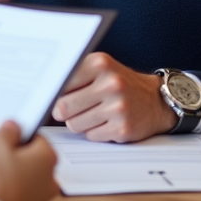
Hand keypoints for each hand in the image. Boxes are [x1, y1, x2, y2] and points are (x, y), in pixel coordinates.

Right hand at [0, 120, 58, 200]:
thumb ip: (7, 132)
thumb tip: (13, 127)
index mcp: (47, 158)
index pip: (38, 138)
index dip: (19, 135)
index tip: (6, 137)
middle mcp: (50, 179)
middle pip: (33, 160)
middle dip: (16, 157)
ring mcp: (42, 200)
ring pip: (28, 179)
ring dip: (14, 175)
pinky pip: (21, 196)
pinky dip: (12, 192)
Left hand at [50, 53, 176, 142]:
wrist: (156, 101)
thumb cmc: (120, 84)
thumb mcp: (100, 70)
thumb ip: (74, 76)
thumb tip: (43, 92)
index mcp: (100, 64)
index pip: (60, 83)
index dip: (54, 93)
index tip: (52, 96)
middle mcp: (110, 83)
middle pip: (63, 107)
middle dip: (63, 112)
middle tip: (71, 109)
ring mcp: (118, 107)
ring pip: (74, 124)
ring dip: (79, 123)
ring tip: (93, 114)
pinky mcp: (123, 128)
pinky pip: (91, 136)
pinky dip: (94, 132)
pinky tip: (106, 122)